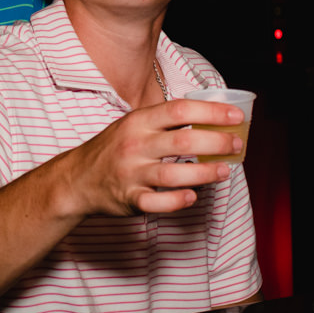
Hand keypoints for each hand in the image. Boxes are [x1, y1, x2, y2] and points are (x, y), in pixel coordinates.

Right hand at [60, 99, 242, 216]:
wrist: (77, 178)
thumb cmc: (115, 148)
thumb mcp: (134, 124)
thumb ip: (165, 120)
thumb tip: (211, 117)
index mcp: (139, 121)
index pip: (180, 110)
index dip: (211, 112)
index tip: (235, 116)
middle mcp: (135, 145)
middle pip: (182, 142)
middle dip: (216, 143)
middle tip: (236, 144)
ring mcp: (131, 173)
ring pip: (173, 174)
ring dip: (205, 174)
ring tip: (224, 171)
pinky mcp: (129, 199)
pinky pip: (156, 202)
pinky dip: (177, 201)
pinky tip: (193, 196)